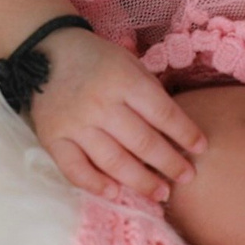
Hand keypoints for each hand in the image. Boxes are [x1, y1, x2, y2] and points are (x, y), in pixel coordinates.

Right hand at [29, 27, 207, 200]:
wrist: (44, 52)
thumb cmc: (95, 59)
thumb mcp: (128, 61)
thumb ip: (150, 91)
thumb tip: (176, 128)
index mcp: (122, 79)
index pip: (162, 114)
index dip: (185, 134)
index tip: (200, 147)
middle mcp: (100, 103)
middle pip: (143, 143)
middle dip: (170, 163)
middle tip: (187, 177)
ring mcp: (75, 124)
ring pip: (114, 162)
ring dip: (141, 182)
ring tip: (161, 193)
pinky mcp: (53, 139)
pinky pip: (75, 170)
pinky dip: (96, 185)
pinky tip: (116, 193)